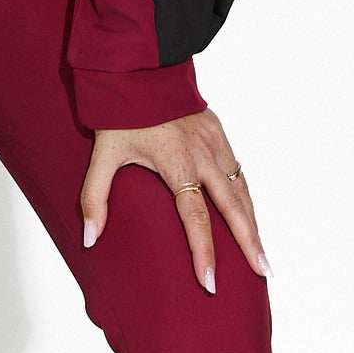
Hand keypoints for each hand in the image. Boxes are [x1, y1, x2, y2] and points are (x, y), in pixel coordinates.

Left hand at [80, 107, 270, 293]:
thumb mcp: (102, 156)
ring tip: (262, 255)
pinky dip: (247, 198)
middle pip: (234, 208)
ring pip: (242, 191)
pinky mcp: (220, 133)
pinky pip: (238, 172)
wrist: (140, 69)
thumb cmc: (120, 115)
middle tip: (263, 273)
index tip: (211, 282)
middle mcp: (203, 156)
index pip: (196, 218)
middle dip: (250, 244)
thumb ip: (94, 198)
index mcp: (177, 164)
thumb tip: (90, 239)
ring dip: (253, 224)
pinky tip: (250, 217)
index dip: (204, 252)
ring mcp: (216, 144)